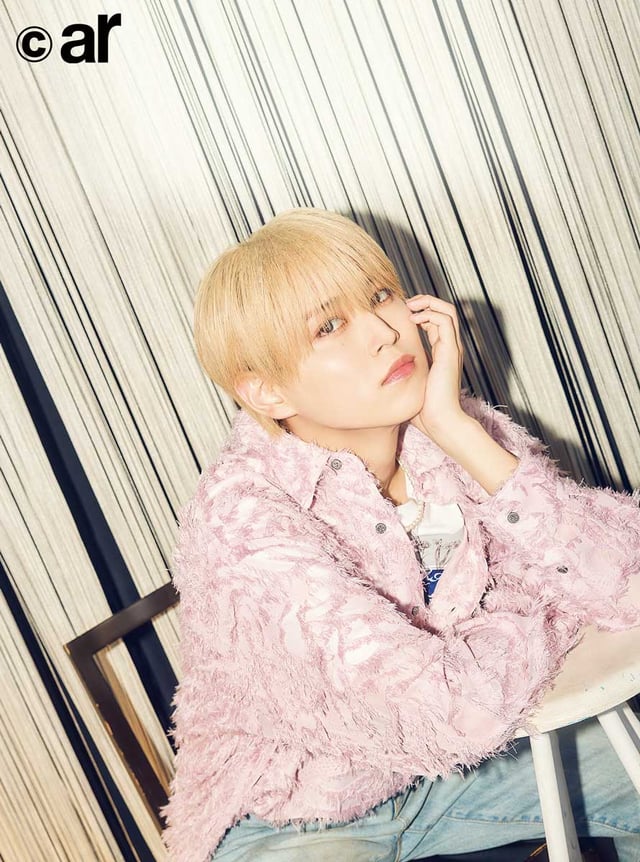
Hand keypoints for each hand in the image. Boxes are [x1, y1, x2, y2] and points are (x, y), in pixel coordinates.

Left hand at [405, 294, 464, 440]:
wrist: (439, 422)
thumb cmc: (424, 411)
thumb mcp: (408, 385)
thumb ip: (401, 375)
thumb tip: (381, 375)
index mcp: (442, 354)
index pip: (436, 323)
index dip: (421, 313)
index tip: (403, 313)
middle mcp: (450, 348)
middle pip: (445, 311)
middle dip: (426, 302)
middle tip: (407, 304)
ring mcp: (452, 349)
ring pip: (448, 311)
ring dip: (428, 303)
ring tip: (410, 307)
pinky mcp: (450, 351)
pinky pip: (445, 321)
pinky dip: (430, 314)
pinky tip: (414, 320)